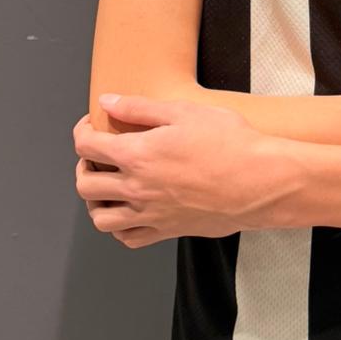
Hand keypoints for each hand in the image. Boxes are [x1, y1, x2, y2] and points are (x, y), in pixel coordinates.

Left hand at [72, 95, 281, 246]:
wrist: (259, 181)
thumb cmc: (229, 143)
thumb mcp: (184, 111)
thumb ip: (140, 107)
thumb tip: (108, 101)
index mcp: (137, 155)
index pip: (87, 146)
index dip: (82, 132)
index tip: (90, 125)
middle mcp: (137, 188)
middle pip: (86, 185)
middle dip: (83, 166)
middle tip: (95, 155)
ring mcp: (151, 213)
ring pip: (101, 218)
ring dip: (95, 201)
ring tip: (106, 186)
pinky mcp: (167, 230)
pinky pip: (128, 238)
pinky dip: (119, 227)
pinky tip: (128, 212)